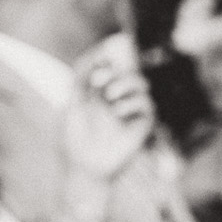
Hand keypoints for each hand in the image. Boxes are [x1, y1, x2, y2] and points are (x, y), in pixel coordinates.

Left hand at [62, 34, 155, 182]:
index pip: (110, 66)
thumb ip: (82, 78)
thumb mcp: (73, 103)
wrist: (83, 167)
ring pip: (141, 85)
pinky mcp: (140, 126)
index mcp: (98, 92)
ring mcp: (129, 112)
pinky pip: (148, 106)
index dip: (107, 59)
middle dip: (113, 71)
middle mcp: (116, 99)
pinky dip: (133, 103)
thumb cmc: (73, 137)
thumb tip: (96, 53)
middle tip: (98, 81)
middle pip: (126, 71)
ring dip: (126, 83)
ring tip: (109, 95)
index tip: (99, 59)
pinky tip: (117, 111)